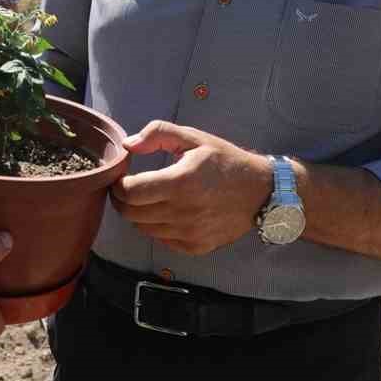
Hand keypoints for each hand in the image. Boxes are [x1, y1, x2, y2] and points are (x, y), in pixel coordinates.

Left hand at [111, 121, 269, 255]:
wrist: (261, 192)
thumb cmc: (225, 161)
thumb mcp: (194, 138)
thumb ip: (157, 134)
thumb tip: (127, 145)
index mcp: (179, 182)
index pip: (129, 192)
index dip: (119, 184)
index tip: (123, 176)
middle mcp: (183, 212)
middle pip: (131, 213)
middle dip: (123, 199)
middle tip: (130, 187)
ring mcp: (189, 233)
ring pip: (143, 228)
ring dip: (139, 213)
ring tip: (150, 198)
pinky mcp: (195, 246)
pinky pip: (161, 240)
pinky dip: (157, 227)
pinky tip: (168, 212)